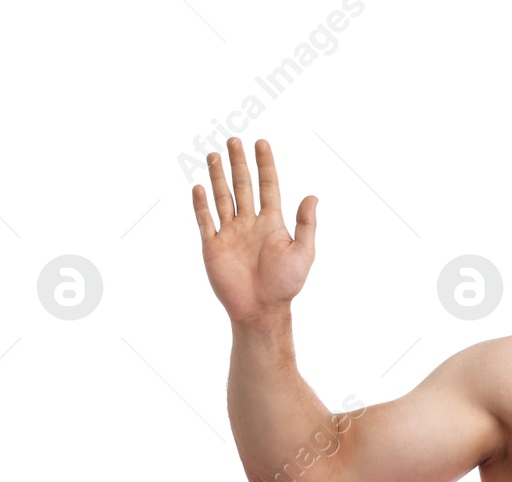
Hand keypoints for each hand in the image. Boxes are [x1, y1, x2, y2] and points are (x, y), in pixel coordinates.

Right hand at [192, 137, 316, 323]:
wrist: (261, 309)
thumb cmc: (286, 284)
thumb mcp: (303, 253)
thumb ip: (306, 224)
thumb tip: (312, 196)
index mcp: (271, 223)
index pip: (268, 186)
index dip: (265, 165)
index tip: (261, 143)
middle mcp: (249, 224)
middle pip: (243, 186)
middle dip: (238, 164)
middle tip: (233, 141)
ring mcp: (230, 233)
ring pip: (222, 198)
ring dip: (218, 177)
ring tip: (214, 155)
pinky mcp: (213, 246)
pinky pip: (205, 221)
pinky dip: (201, 205)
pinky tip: (199, 187)